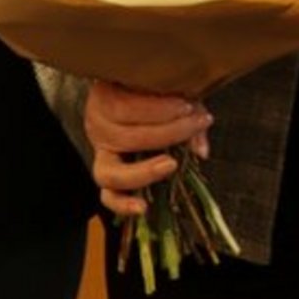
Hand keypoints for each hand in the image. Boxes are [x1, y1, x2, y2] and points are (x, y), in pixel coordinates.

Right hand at [84, 80, 208, 217]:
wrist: (130, 97)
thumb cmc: (151, 92)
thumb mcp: (167, 91)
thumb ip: (188, 111)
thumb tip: (200, 151)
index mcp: (104, 99)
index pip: (126, 107)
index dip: (159, 109)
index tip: (187, 107)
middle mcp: (97, 128)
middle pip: (127, 138)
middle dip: (167, 133)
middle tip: (193, 126)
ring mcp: (100, 155)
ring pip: (111, 173)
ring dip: (143, 172)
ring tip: (170, 165)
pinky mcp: (108, 176)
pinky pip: (108, 196)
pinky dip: (123, 205)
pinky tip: (142, 208)